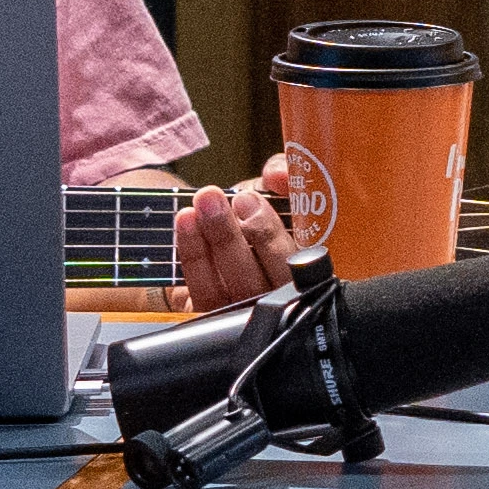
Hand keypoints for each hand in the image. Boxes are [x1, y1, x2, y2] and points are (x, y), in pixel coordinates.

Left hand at [171, 174, 301, 311]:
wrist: (229, 237)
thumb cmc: (260, 217)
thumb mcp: (276, 192)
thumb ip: (283, 177)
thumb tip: (278, 174)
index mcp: (303, 269)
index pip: (293, 265)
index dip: (268, 234)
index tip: (246, 200)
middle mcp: (276, 297)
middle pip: (255, 282)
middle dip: (229, 237)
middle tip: (211, 200)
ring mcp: (242, 311)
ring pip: (223, 291)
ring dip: (204, 246)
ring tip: (193, 209)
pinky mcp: (213, 314)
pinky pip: (200, 294)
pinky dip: (190, 257)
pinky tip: (185, 226)